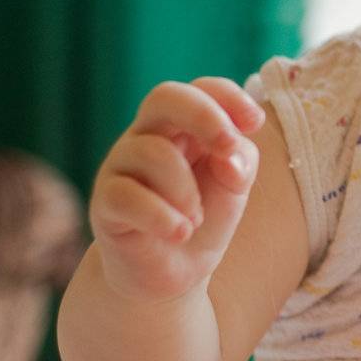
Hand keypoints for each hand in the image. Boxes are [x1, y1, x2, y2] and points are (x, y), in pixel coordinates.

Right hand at [88, 77, 265, 302]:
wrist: (174, 272)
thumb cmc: (206, 214)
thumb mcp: (235, 183)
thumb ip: (240, 160)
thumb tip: (227, 157)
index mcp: (185, 125)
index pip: (202, 88)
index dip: (229, 96)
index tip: (256, 122)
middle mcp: (148, 136)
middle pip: (164, 96)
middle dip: (204, 117)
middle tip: (226, 149)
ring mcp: (120, 166)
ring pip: (153, 151)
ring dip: (187, 189)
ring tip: (196, 217)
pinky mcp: (104, 202)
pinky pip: (128, 196)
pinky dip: (163, 217)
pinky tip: (180, 232)